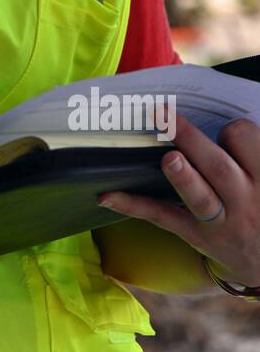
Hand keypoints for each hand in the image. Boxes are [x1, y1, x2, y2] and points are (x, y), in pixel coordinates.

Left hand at [97, 113, 259, 287]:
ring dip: (181, 177)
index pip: (244, 141)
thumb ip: (251, 154)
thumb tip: (225, 124)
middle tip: (165, 116)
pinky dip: (133, 206)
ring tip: (167, 159)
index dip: (231, 131)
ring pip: (199, 197)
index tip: (223, 132)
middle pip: (218, 167)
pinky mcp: (196, 236)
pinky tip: (106, 196)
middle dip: (191, 140)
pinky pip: (163, 218)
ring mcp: (220, 222)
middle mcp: (245, 201)